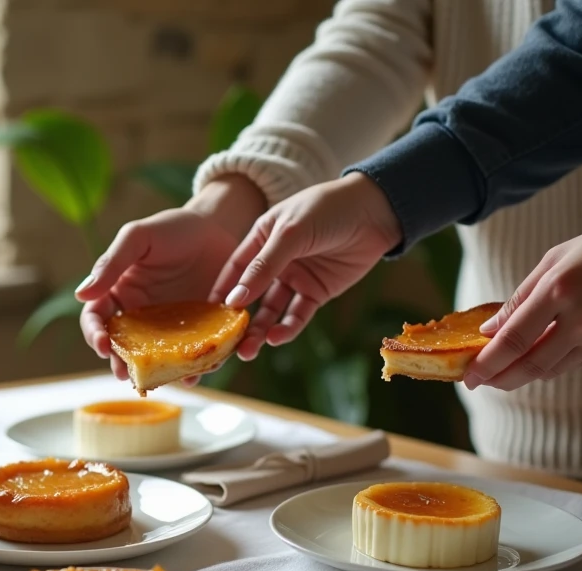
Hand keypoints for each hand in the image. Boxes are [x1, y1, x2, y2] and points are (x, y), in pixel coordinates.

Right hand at [74, 176, 266, 380]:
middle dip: (122, 364)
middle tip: (127, 374)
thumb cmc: (173, 228)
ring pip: (157, 359)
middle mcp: (140, 317)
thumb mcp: (138, 237)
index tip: (103, 345)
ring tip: (161, 380)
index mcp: (119, 295)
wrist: (219, 226)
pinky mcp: (199, 333)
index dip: (95, 335)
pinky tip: (195, 372)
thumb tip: (81, 294)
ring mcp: (170, 329)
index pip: (97, 320)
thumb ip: (112, 263)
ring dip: (157, 374)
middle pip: (124, 349)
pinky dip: (194, 367)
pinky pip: (193, 355)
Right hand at [213, 172, 401, 359]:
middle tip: (227, 344)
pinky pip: (297, 314)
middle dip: (239, 320)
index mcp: (261, 239)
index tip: (206, 315)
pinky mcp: (317, 292)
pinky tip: (277, 338)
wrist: (375, 211)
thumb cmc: (327, 209)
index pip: (234, 269)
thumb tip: (235, 300)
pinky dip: (287, 327)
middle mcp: (275, 261)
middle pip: (251, 295)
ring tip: (248, 351)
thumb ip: (263, 266)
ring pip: (271, 310)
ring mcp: (296, 278)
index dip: (221, 291)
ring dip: (260, 330)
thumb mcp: (290, 233)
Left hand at [464, 204, 581, 390]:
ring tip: (501, 373)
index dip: (486, 363)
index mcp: (560, 289)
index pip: (513, 339)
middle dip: (498, 379)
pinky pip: (574, 364)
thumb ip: (520, 296)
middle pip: (529, 365)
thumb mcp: (557, 258)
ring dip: (521, 375)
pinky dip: (552, 364)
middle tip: (477, 383)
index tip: (468, 375)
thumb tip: (490, 331)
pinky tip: (538, 358)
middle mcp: (581, 318)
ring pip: (551, 369)